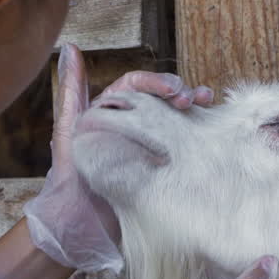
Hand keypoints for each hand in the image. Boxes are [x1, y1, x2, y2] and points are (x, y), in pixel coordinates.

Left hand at [23, 43, 212, 271]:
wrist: (79, 229)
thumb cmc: (68, 184)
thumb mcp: (69, 134)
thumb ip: (71, 94)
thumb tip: (69, 49)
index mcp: (108, 113)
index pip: (135, 85)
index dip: (155, 82)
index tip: (171, 90)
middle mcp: (130, 126)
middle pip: (160, 98)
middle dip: (178, 92)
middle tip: (190, 99)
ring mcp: (147, 146)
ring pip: (174, 117)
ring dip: (193, 106)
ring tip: (207, 104)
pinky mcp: (161, 168)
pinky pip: (181, 144)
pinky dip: (196, 130)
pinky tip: (209, 124)